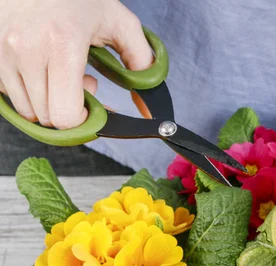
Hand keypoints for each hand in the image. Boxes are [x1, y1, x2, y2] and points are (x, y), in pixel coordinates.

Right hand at [0, 0, 152, 128]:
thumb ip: (142, 63)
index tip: (92, 110)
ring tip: (60, 74)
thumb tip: (148, 105)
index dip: (82, 121)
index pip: (64, 115)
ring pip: (26, 110)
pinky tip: (41, 69)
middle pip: (47, 118)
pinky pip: (8, 94)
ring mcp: (2, 51)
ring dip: (47, 102)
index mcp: (61, 44)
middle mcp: (26, 50)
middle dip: (69, 110)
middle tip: (81, 84)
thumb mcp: (119, 22)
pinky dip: (27, 91)